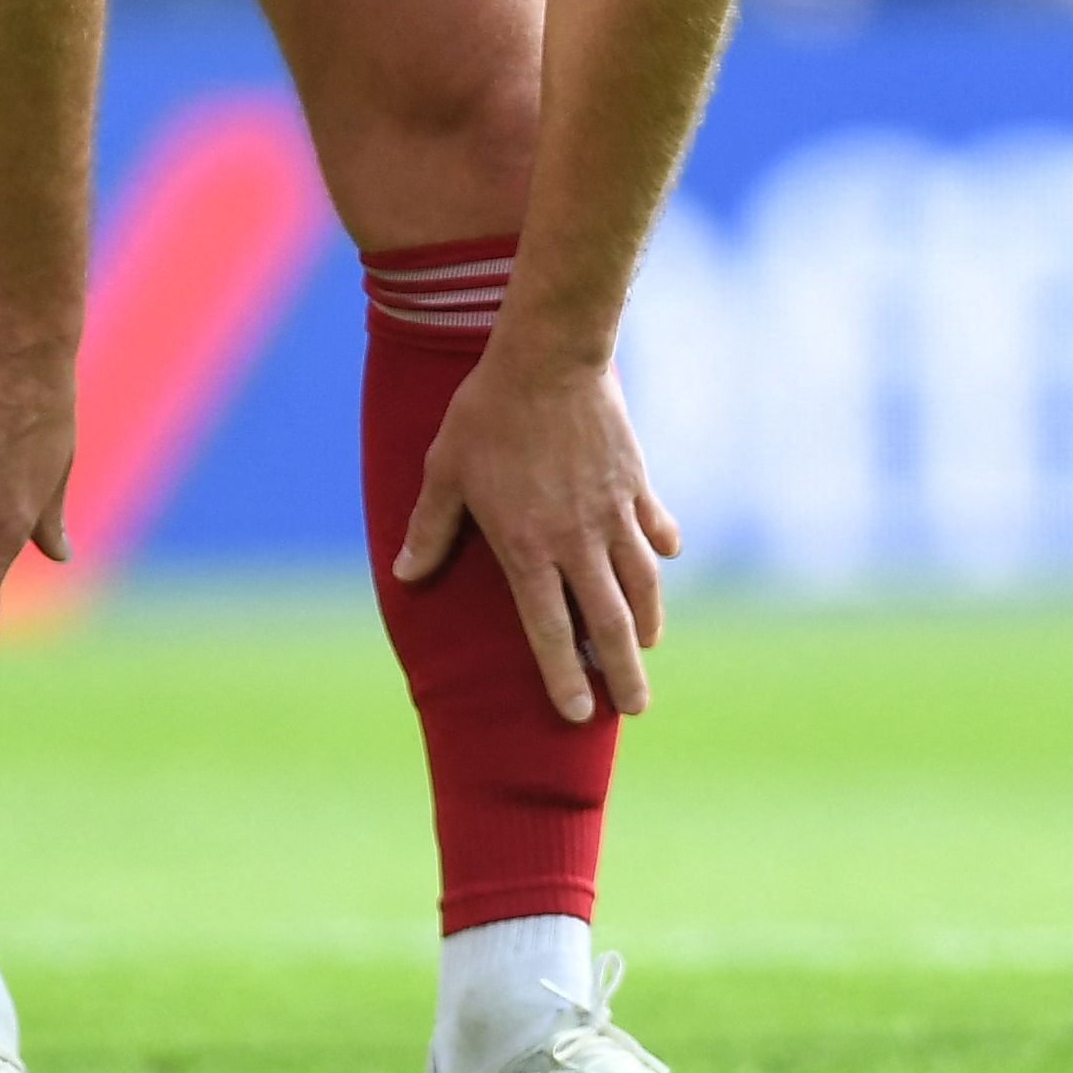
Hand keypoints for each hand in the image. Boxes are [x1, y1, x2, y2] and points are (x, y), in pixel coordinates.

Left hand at [391, 340, 682, 723]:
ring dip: (647, 622)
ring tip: (648, 648)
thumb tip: (405, 576)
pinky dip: (661, 548)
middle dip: (624, 672)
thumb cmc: (487, 414)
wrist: (549, 358)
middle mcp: (577, 542)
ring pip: (641, 583)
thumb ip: (430, 528)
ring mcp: (614, 512)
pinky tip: (667, 559)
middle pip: (609, 623)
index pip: (551, 632)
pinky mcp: (635, 482)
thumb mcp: (444, 471)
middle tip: (636, 708)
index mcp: (528, 549)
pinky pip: (655, 526)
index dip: (565, 677)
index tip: (579, 714)